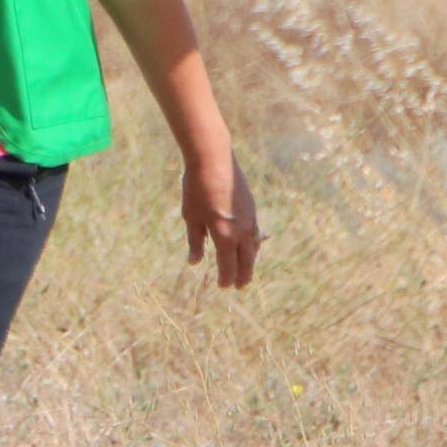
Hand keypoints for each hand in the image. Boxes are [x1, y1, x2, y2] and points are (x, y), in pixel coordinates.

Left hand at [184, 150, 259, 289]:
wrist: (213, 160)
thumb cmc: (196, 189)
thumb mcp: (191, 217)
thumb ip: (195, 242)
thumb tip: (195, 262)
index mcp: (224, 236)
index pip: (227, 265)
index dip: (226, 278)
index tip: (223, 286)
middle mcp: (241, 230)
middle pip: (245, 260)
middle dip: (243, 275)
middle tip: (240, 286)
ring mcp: (249, 219)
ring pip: (253, 247)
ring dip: (250, 261)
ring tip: (247, 271)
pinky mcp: (251, 208)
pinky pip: (255, 233)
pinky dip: (253, 245)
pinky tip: (250, 246)